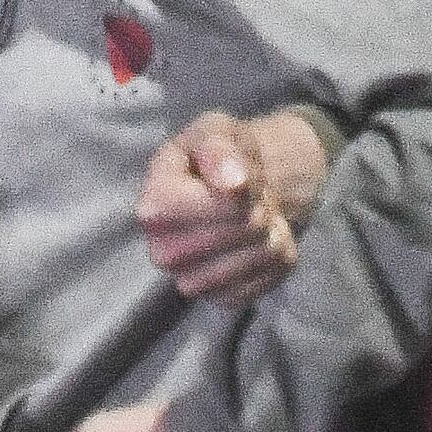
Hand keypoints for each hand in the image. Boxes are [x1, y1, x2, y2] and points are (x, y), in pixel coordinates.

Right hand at [134, 111, 319, 305]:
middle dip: (260, 206)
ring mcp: (190, 281)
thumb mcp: (216, 130)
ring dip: (273, 231)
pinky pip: (270, 280)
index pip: (220, 205)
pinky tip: (261, 242)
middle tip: (250, 197)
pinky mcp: (220, 300)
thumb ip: (220, 149)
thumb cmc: (221, 155)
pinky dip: (278, 258)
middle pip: (246, 229)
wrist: (238, 187)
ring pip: (261, 255)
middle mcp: (162, 252)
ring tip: (256, 216)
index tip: (240, 174)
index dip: (243, 187)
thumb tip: (232, 183)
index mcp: (153, 206)